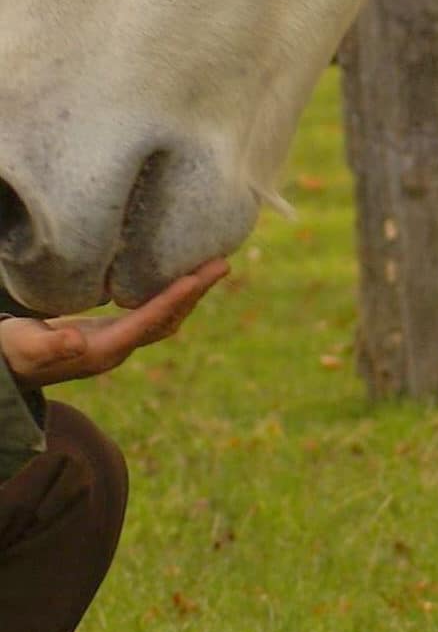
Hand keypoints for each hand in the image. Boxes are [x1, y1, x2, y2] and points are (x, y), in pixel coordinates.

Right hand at [0, 259, 228, 388]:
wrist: (8, 369)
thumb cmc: (14, 354)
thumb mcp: (25, 348)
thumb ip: (50, 346)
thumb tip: (77, 339)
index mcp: (102, 351)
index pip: (147, 322)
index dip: (173, 299)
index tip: (197, 277)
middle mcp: (118, 348)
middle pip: (167, 319)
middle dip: (195, 292)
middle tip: (222, 262)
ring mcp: (118, 341)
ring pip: (165, 316)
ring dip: (190, 293)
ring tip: (213, 265)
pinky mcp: (112, 332)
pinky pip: (153, 312)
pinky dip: (172, 294)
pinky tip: (181, 276)